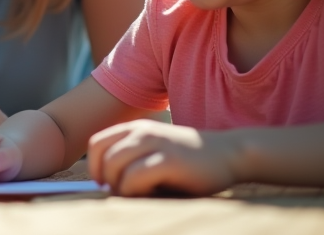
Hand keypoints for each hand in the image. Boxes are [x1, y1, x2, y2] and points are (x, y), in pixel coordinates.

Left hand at [87, 119, 238, 196]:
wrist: (229, 154)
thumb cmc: (189, 162)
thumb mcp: (156, 153)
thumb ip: (132, 161)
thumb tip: (105, 187)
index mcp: (136, 128)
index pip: (97, 143)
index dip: (94, 166)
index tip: (104, 184)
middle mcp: (142, 131)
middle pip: (103, 156)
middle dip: (106, 180)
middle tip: (122, 194)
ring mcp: (155, 143)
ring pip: (115, 165)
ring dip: (119, 186)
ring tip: (136, 195)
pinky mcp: (168, 160)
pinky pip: (134, 177)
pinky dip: (133, 190)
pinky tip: (149, 195)